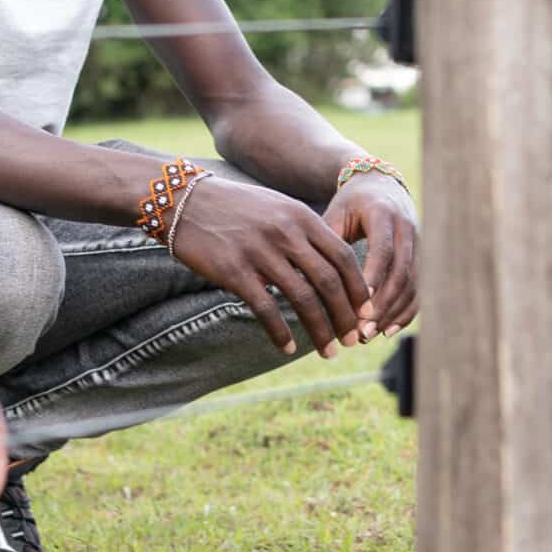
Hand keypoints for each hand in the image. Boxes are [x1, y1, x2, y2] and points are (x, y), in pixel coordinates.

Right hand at [169, 176, 372, 357]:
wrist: (184, 201)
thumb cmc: (234, 209)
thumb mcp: (276, 209)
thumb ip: (305, 233)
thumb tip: (332, 268)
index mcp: (301, 217)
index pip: (343, 257)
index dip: (359, 288)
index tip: (367, 312)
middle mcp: (285, 233)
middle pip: (329, 282)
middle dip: (346, 315)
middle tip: (354, 339)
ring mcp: (260, 252)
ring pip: (303, 299)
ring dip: (320, 330)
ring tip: (329, 350)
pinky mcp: (234, 271)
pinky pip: (266, 308)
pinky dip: (279, 333)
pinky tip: (286, 348)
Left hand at [320, 173, 419, 335]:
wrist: (381, 186)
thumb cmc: (350, 204)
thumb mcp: (335, 214)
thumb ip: (324, 242)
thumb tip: (300, 277)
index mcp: (384, 214)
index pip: (382, 249)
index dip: (373, 277)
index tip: (358, 303)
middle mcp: (407, 229)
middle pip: (402, 272)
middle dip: (382, 305)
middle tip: (361, 330)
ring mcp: (419, 245)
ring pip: (412, 285)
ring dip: (391, 313)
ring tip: (368, 334)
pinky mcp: (422, 259)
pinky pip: (419, 290)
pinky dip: (405, 313)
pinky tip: (386, 331)